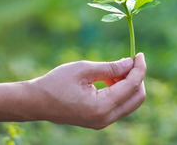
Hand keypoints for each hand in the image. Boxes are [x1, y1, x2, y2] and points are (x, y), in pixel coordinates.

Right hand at [28, 53, 146, 128]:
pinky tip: (109, 79)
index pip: (132, 86)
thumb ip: (110, 68)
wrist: (36, 102)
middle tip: (130, 60)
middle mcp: (105, 118)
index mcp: (101, 106)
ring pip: (129, 103)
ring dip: (128, 84)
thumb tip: (130, 63)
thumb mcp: (84, 69)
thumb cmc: (56, 82)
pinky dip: (120, 91)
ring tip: (115, 69)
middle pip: (137, 98)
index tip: (139, 54)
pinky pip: (118, 106)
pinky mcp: (98, 120)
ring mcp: (102, 122)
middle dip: (137, 78)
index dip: (139, 68)